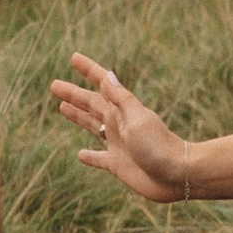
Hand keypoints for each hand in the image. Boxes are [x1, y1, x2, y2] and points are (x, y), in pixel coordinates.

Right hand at [51, 52, 190, 204]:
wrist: (178, 175)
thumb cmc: (159, 145)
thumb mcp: (137, 119)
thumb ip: (121, 100)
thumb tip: (108, 75)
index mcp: (122, 110)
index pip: (102, 84)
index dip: (89, 70)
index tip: (74, 57)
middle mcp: (118, 124)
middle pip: (91, 105)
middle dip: (73, 94)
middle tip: (54, 85)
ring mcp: (118, 144)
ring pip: (92, 126)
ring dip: (78, 117)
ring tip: (62, 108)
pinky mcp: (118, 164)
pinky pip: (98, 158)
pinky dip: (89, 156)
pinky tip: (81, 154)